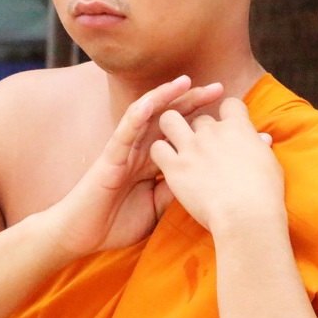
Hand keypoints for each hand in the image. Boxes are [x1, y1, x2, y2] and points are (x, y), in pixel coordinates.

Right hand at [48, 75, 222, 257]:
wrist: (83, 236)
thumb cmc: (116, 222)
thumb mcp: (157, 207)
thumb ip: (174, 188)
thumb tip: (202, 178)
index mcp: (155, 160)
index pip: (183, 133)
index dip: (206, 122)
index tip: (234, 117)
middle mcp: (142, 149)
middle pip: (171, 118)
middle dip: (194, 100)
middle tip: (220, 88)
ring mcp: (125, 149)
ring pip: (148, 115)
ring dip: (166, 96)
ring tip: (186, 81)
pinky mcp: (110, 156)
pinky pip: (125, 131)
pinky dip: (138, 114)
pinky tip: (152, 103)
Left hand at [151, 97, 284, 234]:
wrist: (246, 215)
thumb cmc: (264, 193)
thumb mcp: (270, 163)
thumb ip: (260, 146)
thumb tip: (263, 138)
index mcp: (238, 127)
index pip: (230, 104)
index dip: (228, 114)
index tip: (229, 127)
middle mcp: (212, 132)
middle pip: (200, 118)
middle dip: (200, 130)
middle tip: (204, 148)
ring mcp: (191, 147)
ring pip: (169, 120)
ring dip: (172, 129)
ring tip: (176, 145)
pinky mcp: (175, 167)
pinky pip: (157, 148)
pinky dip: (161, 154)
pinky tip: (168, 164)